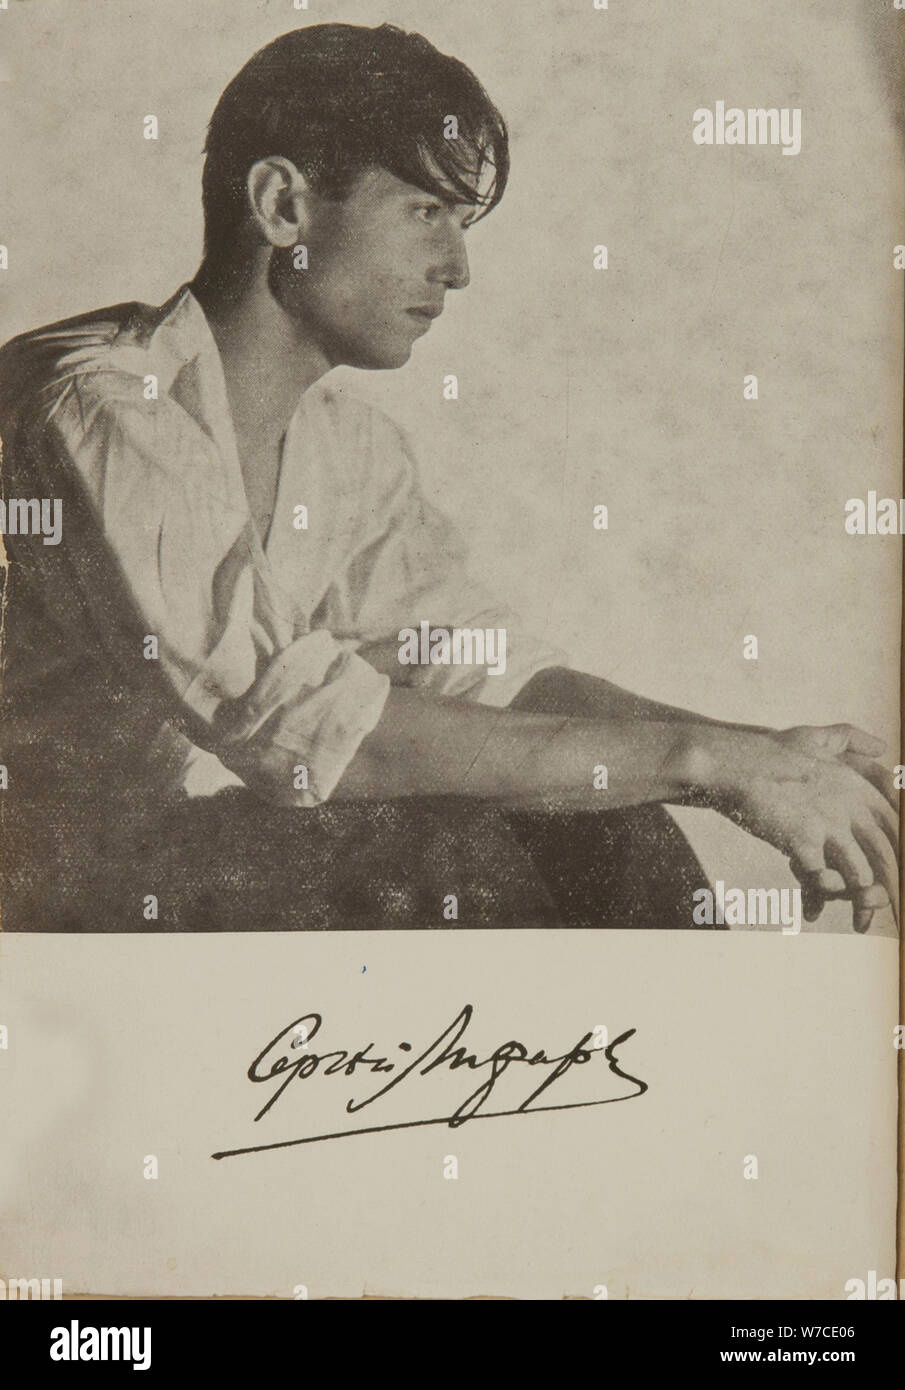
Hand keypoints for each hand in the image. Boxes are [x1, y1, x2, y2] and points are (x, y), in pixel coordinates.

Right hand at [772, 724, 898, 930]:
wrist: (731, 763)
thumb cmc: (768, 752)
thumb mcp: (815, 736)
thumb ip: (850, 738)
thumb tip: (880, 745)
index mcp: (855, 785)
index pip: (896, 823)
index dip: (900, 852)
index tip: (898, 878)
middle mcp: (848, 805)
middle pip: (886, 853)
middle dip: (893, 887)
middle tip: (892, 910)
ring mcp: (826, 823)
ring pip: (861, 873)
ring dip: (862, 901)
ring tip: (860, 922)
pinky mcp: (801, 840)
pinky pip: (821, 879)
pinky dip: (819, 898)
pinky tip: (814, 911)